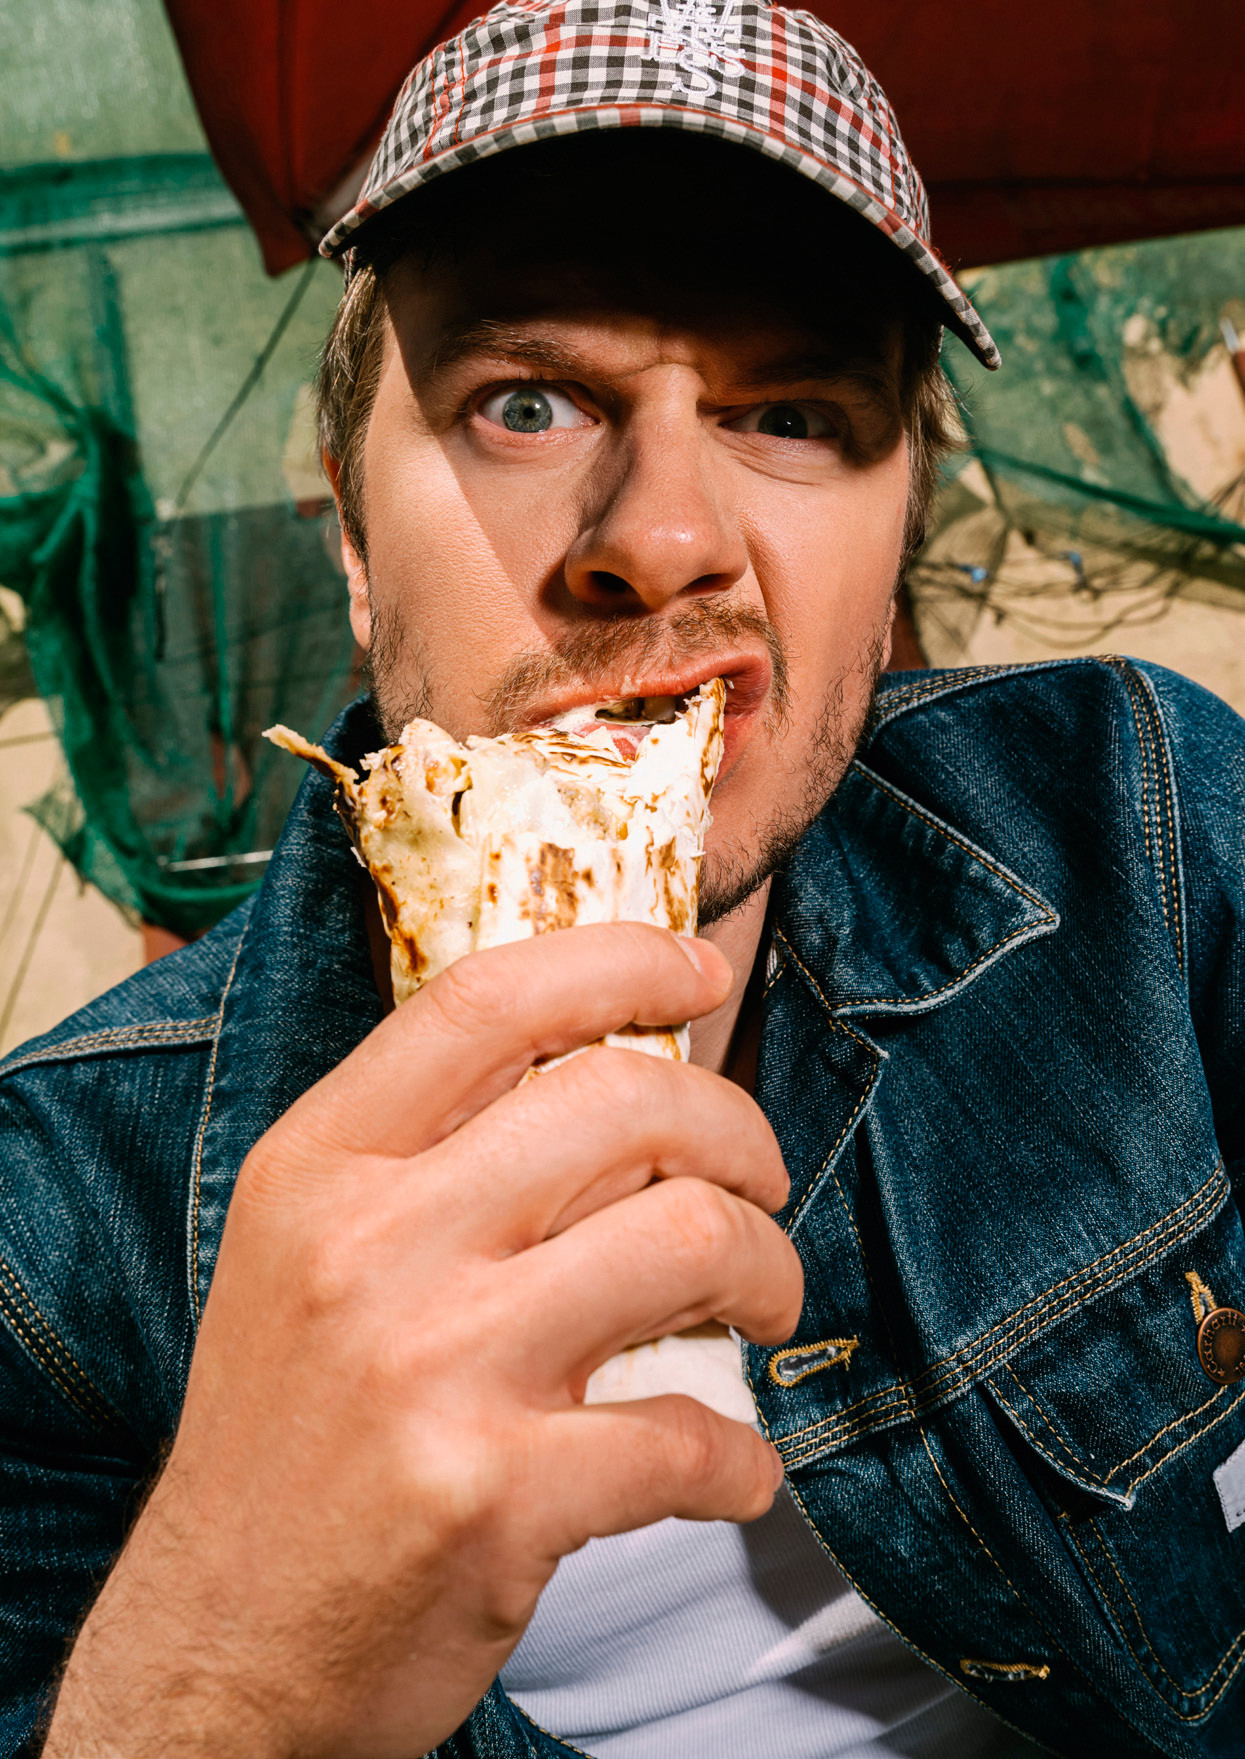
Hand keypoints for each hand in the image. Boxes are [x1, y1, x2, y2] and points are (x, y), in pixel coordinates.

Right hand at [45, 924, 801, 1758]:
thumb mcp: (307, 1257)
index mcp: (319, 1167)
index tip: (696, 969)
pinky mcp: (496, 1497)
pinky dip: (743, 1459)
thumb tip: (611, 1076)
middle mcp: (371, 1247)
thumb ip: (429, 1157)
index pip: (486, 1001)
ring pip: (690, 1242)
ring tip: (760, 1309)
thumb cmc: (289, 1438)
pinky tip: (728, 1471)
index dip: (618, 960)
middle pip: (623, 1103)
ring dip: (768, 1272)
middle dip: (738, 1131)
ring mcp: (435, 1368)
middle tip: (760, 1182)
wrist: (220, 1650)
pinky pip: (693, 1437)